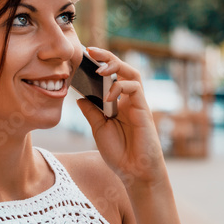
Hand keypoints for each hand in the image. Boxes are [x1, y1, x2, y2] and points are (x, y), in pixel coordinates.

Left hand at [74, 46, 167, 188]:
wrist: (135, 172)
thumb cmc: (119, 153)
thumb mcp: (99, 129)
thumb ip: (91, 112)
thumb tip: (79, 97)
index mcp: (117, 103)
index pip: (110, 77)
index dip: (98, 65)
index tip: (83, 56)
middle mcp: (128, 100)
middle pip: (122, 69)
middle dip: (107, 57)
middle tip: (90, 51)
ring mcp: (137, 104)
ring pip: (131, 74)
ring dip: (116, 67)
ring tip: (100, 69)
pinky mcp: (144, 109)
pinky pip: (135, 89)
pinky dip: (120, 88)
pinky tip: (108, 96)